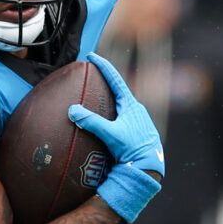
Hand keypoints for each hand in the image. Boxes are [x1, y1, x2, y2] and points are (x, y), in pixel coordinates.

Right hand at [70, 54, 164, 177]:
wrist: (150, 167)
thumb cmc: (132, 149)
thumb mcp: (110, 134)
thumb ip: (92, 122)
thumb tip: (73, 110)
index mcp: (130, 105)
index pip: (115, 79)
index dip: (102, 66)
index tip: (91, 56)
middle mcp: (137, 109)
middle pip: (118, 90)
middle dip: (106, 83)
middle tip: (93, 77)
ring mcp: (139, 120)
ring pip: (122, 105)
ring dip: (110, 101)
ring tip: (98, 101)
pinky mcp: (139, 131)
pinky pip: (124, 117)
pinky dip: (114, 115)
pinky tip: (109, 123)